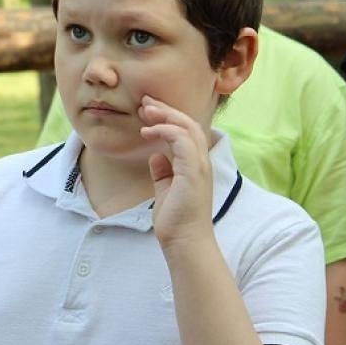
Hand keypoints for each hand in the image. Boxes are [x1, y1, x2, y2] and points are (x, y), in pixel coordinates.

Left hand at [138, 95, 213, 249]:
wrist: (184, 242)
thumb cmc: (176, 221)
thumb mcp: (166, 190)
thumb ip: (163, 173)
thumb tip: (155, 157)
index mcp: (195, 165)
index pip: (185, 131)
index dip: (168, 117)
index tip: (147, 110)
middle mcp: (201, 162)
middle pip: (188, 124)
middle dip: (166, 110)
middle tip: (145, 102)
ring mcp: (199, 166)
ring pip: (187, 127)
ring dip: (165, 116)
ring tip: (145, 110)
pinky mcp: (193, 171)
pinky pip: (182, 140)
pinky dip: (165, 131)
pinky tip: (148, 132)